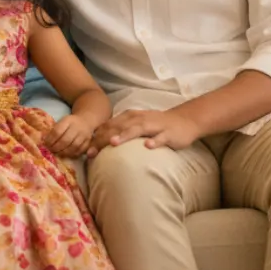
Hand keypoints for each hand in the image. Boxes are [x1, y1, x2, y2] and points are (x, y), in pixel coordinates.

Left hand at [43, 114, 93, 156]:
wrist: (86, 121)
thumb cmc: (70, 123)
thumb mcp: (62, 121)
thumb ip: (55, 130)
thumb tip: (45, 141)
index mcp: (68, 120)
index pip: (57, 131)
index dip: (50, 139)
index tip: (45, 144)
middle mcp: (77, 128)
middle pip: (65, 140)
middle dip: (56, 147)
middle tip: (51, 150)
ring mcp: (84, 135)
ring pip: (73, 147)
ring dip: (63, 152)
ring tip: (57, 153)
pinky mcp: (88, 142)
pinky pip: (80, 151)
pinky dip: (72, 154)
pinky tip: (66, 154)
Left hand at [86, 109, 201, 156]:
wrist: (184, 120)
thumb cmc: (156, 125)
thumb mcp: (136, 124)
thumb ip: (120, 131)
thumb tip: (101, 142)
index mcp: (130, 117)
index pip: (109, 126)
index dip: (97, 138)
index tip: (86, 151)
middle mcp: (140, 119)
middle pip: (119, 128)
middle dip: (104, 139)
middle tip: (91, 152)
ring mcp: (154, 126)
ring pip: (137, 129)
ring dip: (125, 136)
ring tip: (113, 143)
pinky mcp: (168, 133)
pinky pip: (161, 137)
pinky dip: (155, 141)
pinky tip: (148, 146)